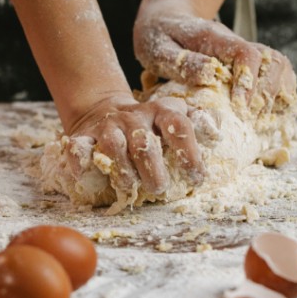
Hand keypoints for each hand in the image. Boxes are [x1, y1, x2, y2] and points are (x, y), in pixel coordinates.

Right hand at [64, 93, 204, 196]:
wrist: (103, 109)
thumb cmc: (148, 124)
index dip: (189, 153)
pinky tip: (83, 174)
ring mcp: (108, 126)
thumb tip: (217, 133)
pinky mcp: (84, 136)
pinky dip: (79, 160)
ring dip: (122, 170)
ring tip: (129, 187)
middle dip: (153, 169)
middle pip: (144, 143)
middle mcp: (134, 117)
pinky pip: (78, 147)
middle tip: (159, 188)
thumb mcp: (172, 117)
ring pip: (114, 146)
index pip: (179, 126)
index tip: (196, 178)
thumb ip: (198, 123)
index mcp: (161, 112)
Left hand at [133, 4, 296, 112]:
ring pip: (279, 67)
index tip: (239, 106)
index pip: (246, 53)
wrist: (164, 19)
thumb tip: (211, 75)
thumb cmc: (158, 36)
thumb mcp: (158, 48)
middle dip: (268, 93)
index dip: (248, 81)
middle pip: (272, 61)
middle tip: (251, 121)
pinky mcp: (245, 65)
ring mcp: (243, 54)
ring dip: (278, 95)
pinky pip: (275, 75)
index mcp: (214, 39)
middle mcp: (236, 44)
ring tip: (261, 122)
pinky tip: (268, 117)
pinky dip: (278, 96)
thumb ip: (183, 62)